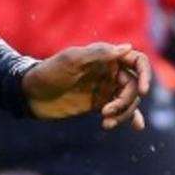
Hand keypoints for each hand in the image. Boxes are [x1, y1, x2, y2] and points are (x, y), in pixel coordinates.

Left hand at [21, 42, 150, 130]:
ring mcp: (104, 87)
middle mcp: (108, 70)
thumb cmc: (48, 73)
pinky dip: (128, 117)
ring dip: (123, 113)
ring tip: (105, 122)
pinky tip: (137, 126)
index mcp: (104, 56)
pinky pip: (120, 110)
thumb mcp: (71, 61)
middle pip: (133, 85)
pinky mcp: (98, 103)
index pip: (136, 60)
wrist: (29, 94)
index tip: (142, 91)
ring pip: (128, 100)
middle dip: (126, 101)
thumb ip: (98, 54)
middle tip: (107, 111)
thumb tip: (127, 47)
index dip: (145, 74)